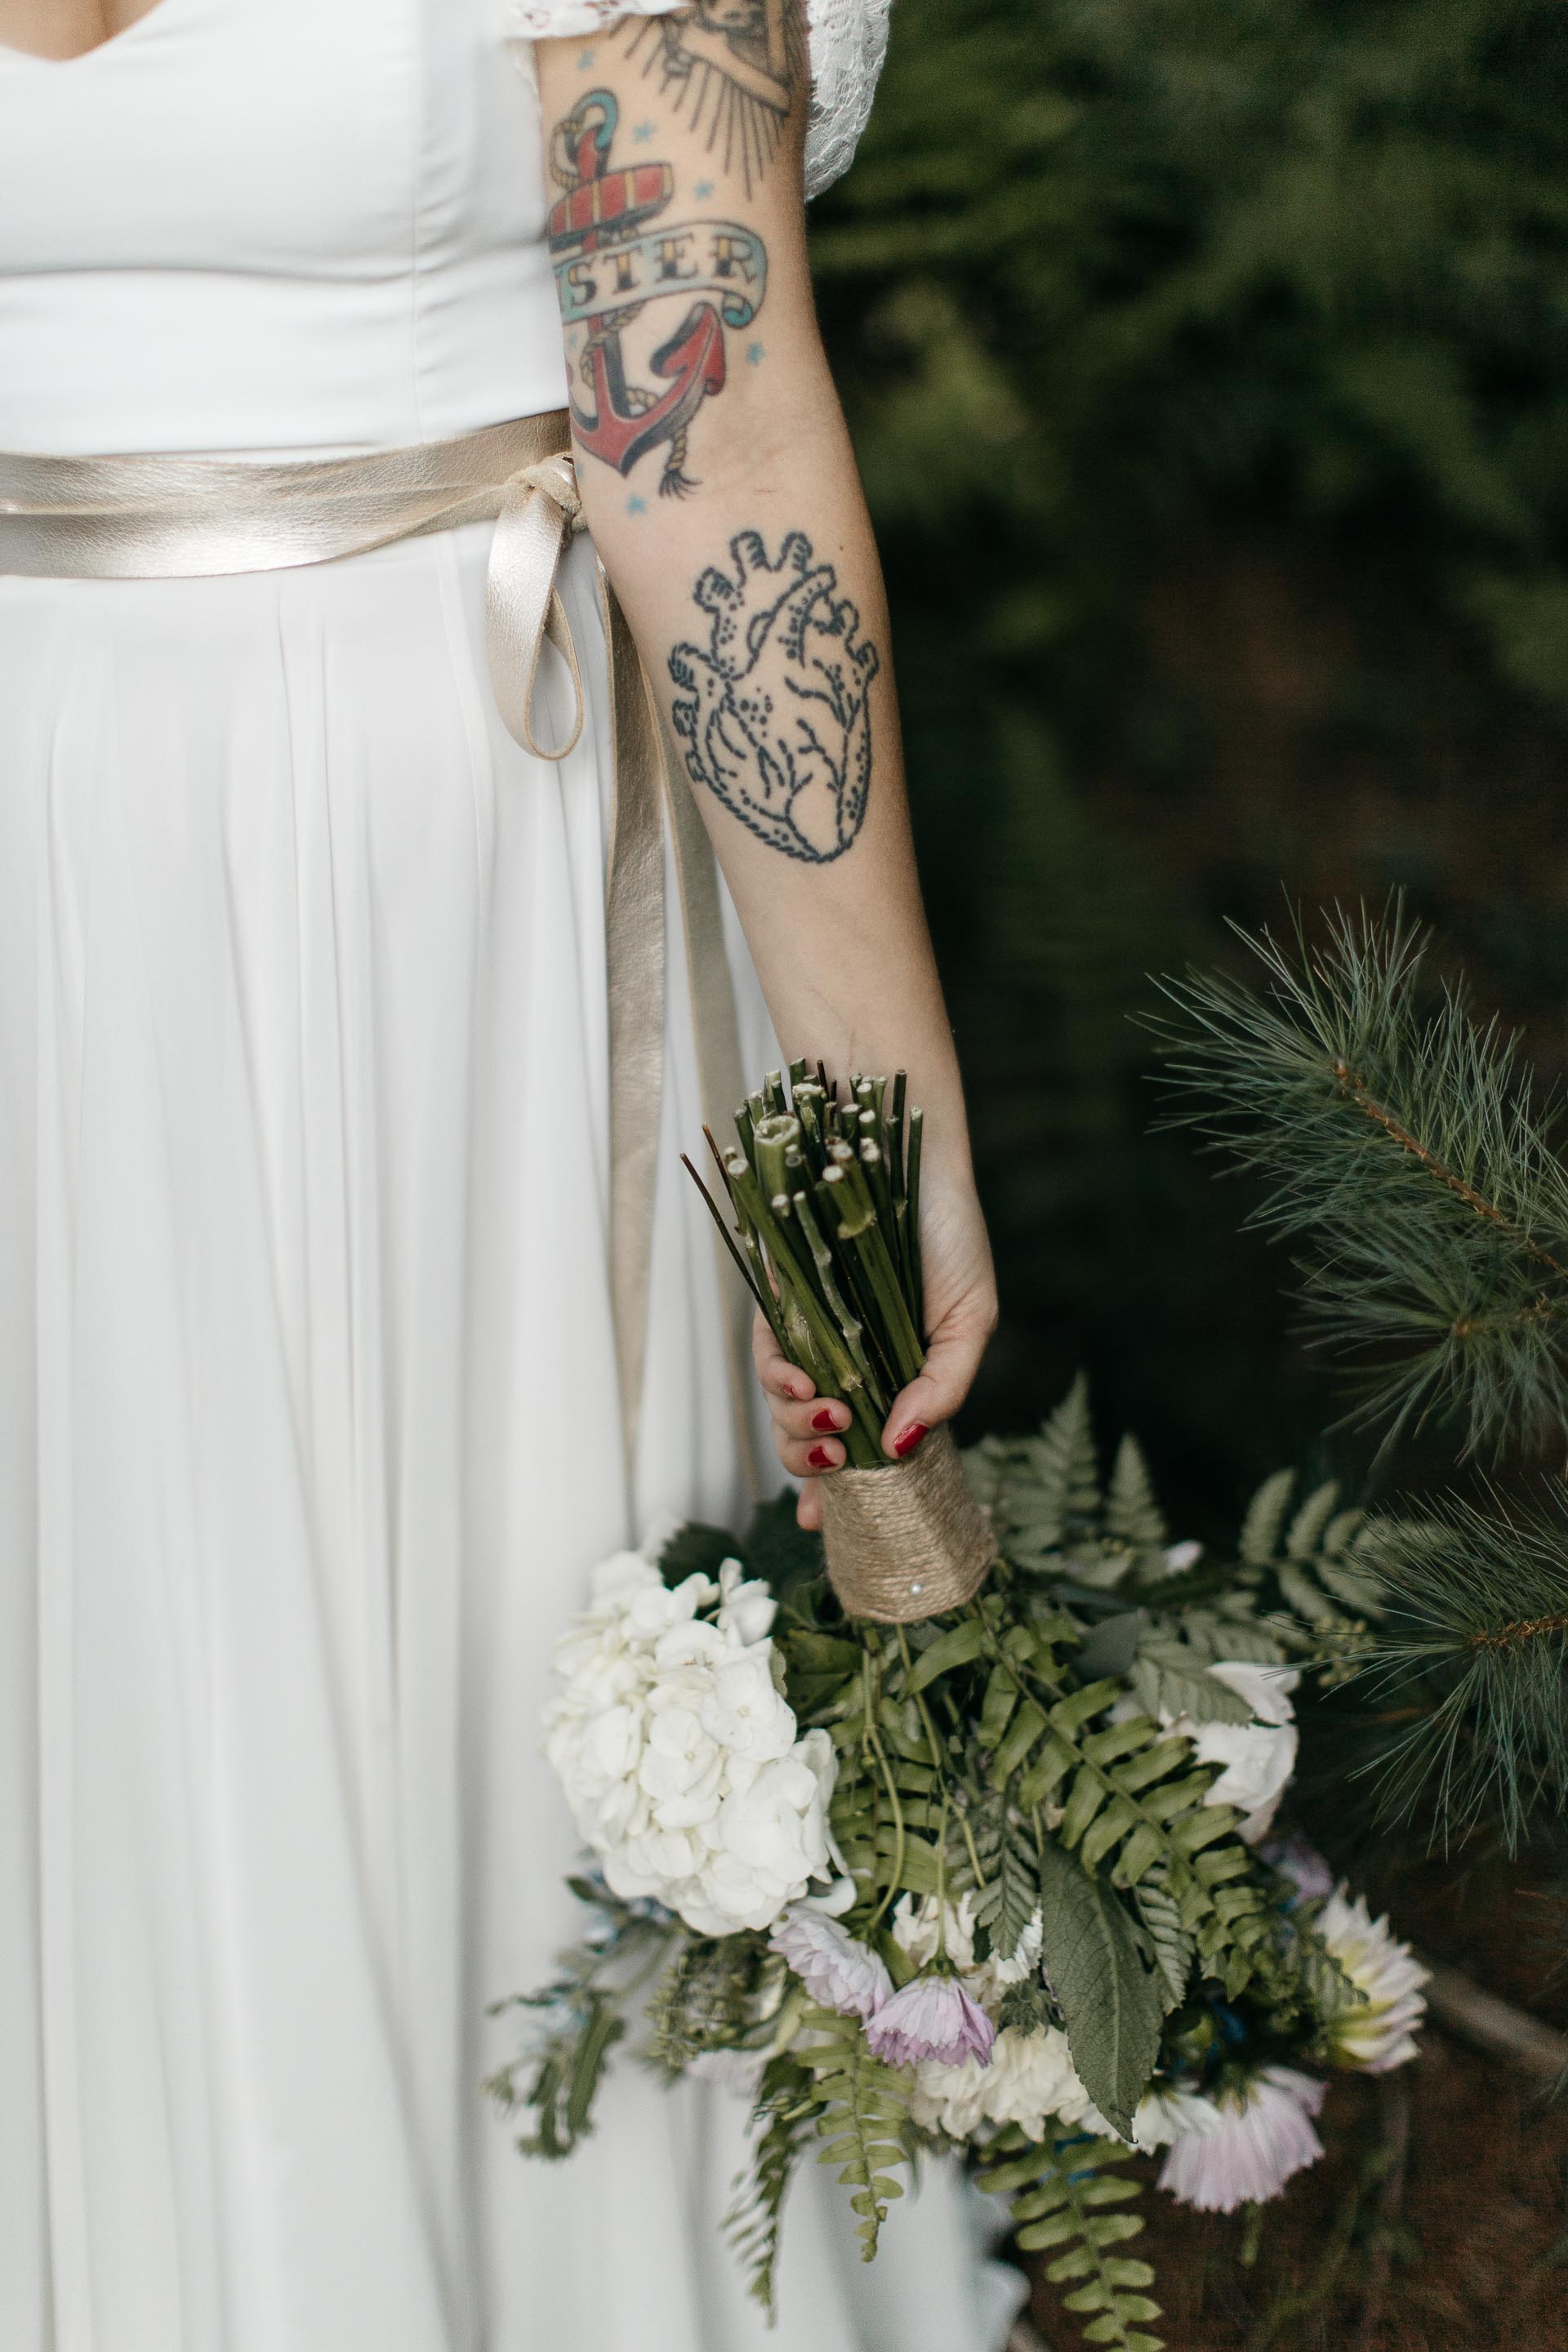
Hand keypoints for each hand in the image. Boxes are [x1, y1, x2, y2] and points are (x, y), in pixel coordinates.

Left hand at [752, 1158, 997, 1529]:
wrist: (900, 1151)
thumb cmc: (949, 1235)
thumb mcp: (971, 1319)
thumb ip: (943, 1387)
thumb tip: (899, 1446)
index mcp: (896, 1380)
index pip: (862, 1452)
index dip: (836, 1494)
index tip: (821, 1526)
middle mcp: (849, 1365)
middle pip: (812, 1443)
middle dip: (812, 1465)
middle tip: (833, 1457)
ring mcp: (812, 1338)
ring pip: (784, 1410)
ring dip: (796, 1427)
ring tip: (826, 1415)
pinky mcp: (780, 1305)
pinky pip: (767, 1358)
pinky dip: (778, 1380)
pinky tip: (800, 1382)